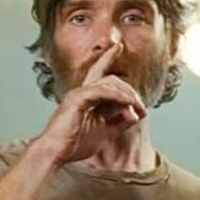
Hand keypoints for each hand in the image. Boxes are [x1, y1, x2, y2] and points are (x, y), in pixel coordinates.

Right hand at [36, 42, 146, 164]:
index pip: (99, 72)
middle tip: (142, 109)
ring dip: (128, 96)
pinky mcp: (77, 99)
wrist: (56, 153)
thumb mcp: (106, 132)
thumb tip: (137, 114)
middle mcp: (82, 91)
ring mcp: (79, 93)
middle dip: (131, 92)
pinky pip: (102, 91)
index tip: (118, 46)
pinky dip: (118, 97)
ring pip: (110, 83)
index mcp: (86, 97)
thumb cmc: (76, 144)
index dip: (108, 57)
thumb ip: (121, 121)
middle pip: (112, 80)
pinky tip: (128, 104)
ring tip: (139, 108)